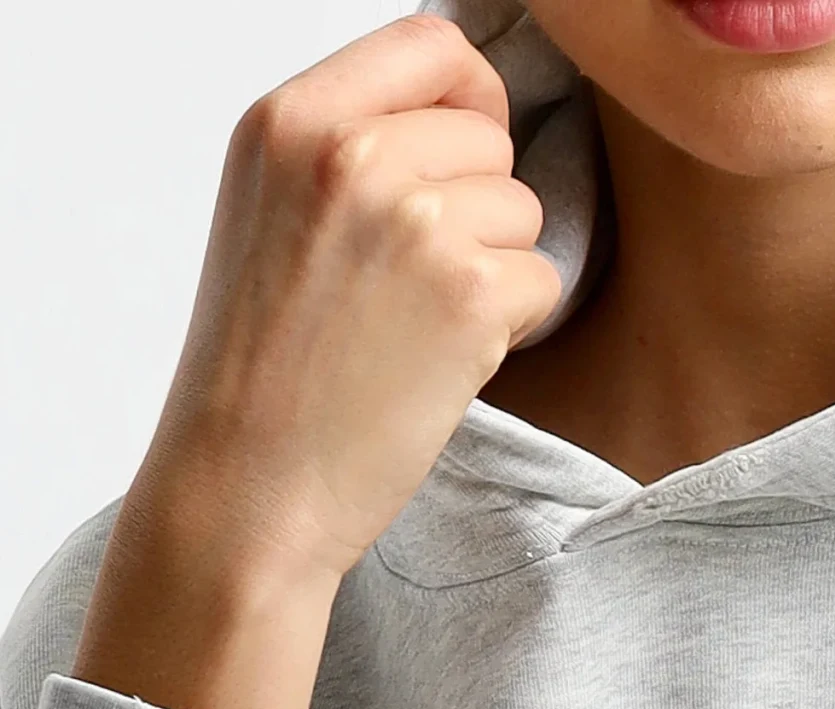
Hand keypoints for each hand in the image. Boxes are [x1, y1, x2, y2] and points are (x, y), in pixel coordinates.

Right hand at [72, 12, 561, 708]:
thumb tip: (459, 120)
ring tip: (417, 329)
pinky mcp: (468, 296)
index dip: (469, 101)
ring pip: (522, 210)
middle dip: (478, 208)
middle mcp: (350, 152)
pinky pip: (542, 281)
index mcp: (288, 118)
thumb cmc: (260, 372)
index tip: (463, 157)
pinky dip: (511, 329)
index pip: (432, 44)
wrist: (245, 490)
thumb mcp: (270, 215)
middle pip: (487, 136)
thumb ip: (346, 149)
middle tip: (417, 286)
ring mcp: (413, 221)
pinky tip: (442, 365)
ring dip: (495, 271)